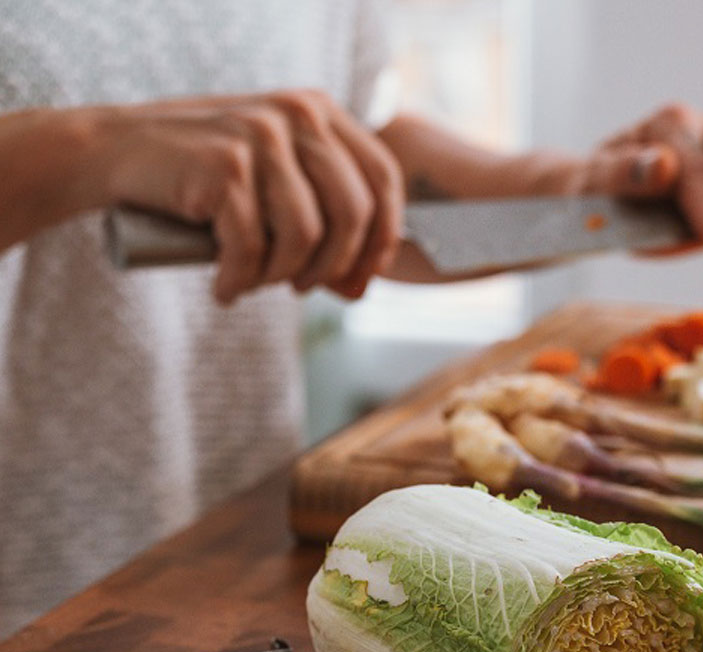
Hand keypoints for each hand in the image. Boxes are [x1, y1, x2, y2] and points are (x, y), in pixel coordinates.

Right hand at [93, 90, 405, 302]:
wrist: (120, 153)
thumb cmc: (206, 180)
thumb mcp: (275, 188)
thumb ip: (323, 223)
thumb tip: (361, 289)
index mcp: (319, 112)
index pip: (383, 178)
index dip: (382, 239)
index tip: (359, 279)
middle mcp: (296, 115)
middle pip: (353, 213)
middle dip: (333, 267)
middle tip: (299, 289)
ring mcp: (260, 137)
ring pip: (306, 237)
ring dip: (280, 277)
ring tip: (252, 282)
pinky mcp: (224, 167)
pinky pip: (253, 249)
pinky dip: (239, 282)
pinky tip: (223, 288)